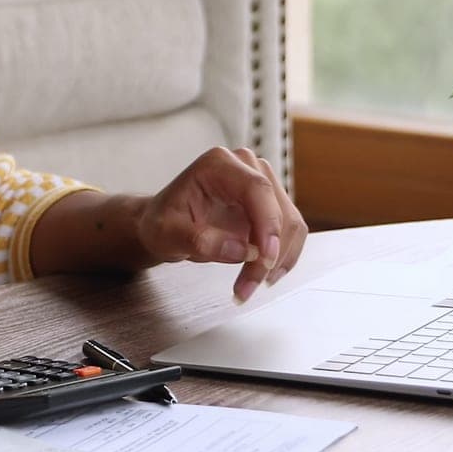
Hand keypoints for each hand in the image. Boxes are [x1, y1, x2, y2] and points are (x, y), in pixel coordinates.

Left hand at [136, 147, 306, 303]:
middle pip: (278, 211)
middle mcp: (247, 168)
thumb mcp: (167, 234)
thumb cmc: (162, 223)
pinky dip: (281, 259)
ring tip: (248, 286)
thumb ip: (198, 240)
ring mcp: (263, 186)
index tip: (264, 259)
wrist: (164, 226)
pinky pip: (290, 234)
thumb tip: (242, 251)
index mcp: (218, 164)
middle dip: (269, 255)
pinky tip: (262, 276)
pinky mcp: (271, 207)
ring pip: (289, 225)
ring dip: (277, 261)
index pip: (257, 188)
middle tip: (248, 286)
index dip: (268, 224)